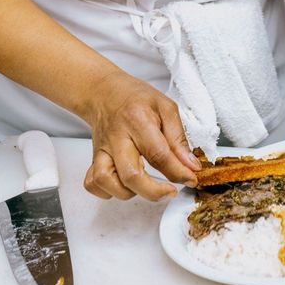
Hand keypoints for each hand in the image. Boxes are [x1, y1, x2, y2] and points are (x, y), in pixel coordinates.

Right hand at [83, 68, 200, 201]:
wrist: (105, 92)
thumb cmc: (136, 98)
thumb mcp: (166, 107)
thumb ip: (178, 138)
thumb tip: (191, 166)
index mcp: (138, 120)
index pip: (158, 154)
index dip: (177, 171)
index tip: (191, 178)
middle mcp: (117, 138)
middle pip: (131, 175)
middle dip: (154, 191)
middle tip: (171, 190)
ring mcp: (102, 149)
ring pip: (107, 182)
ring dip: (129, 192)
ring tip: (146, 185)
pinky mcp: (93, 158)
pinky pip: (93, 183)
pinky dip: (108, 191)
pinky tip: (123, 185)